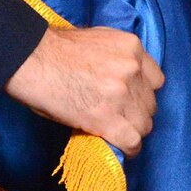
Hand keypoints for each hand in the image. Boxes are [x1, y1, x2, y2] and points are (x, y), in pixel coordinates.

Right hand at [4, 24, 165, 155]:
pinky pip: (132, 141)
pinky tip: (124, 149)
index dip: (144, 93)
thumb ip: (117, 58)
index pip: (156, 80)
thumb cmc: (56, 49)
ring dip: (133, 131)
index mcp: (131, 48)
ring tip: (121, 133)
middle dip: (137, 113)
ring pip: (144, 125)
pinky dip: (130, 148)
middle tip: (122, 117)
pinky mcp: (106, 119)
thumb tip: (123, 80)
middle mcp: (132, 70)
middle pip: (150, 104)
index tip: (134, 99)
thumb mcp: (99, 41)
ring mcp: (121, 95)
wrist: (33, 60)